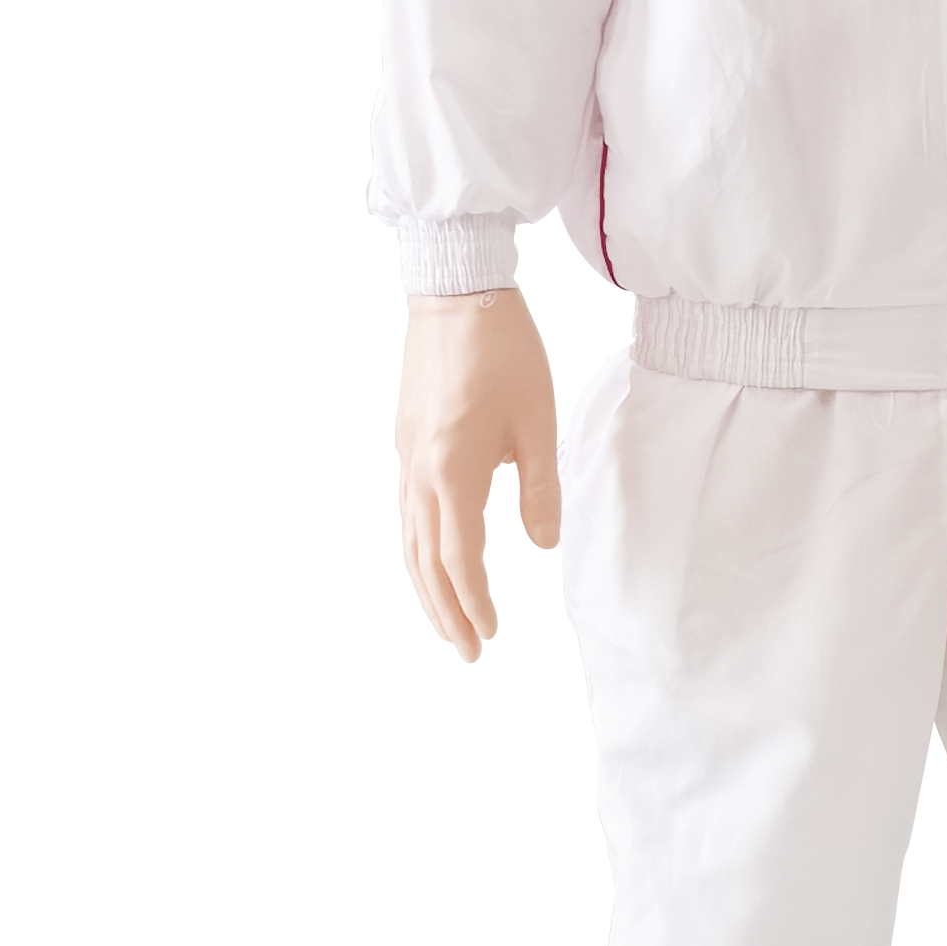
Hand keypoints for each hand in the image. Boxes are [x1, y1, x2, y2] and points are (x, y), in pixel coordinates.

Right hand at [395, 286, 562, 657]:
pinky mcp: (405, 442)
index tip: (490, 634)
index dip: (474, 601)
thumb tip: (541, 545)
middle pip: (425, 561)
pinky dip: (417, 550)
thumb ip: (540, 490)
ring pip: (408, 540)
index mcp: (452, 472)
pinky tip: (431, 559)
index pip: (460, 558)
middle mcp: (418, 473)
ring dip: (425, 587)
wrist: (454, 292)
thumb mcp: (538, 423)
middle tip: (465, 653)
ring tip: (444, 621)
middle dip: (444, 612)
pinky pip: (405, 513)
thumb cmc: (503, 352)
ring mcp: (406, 458)